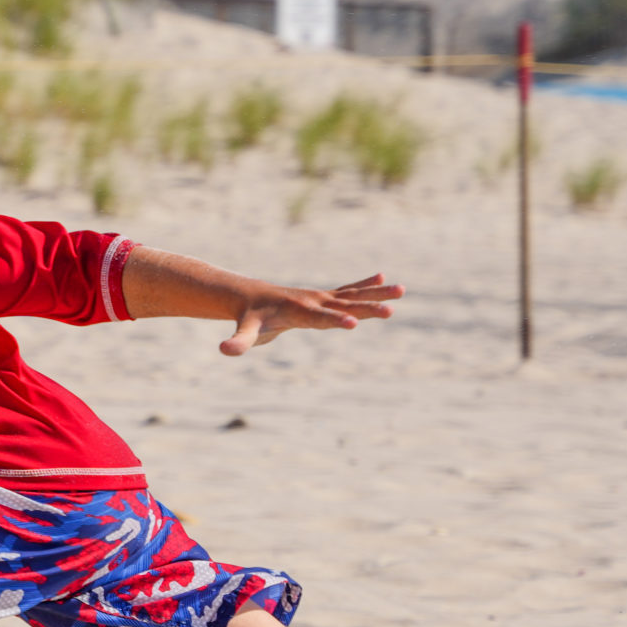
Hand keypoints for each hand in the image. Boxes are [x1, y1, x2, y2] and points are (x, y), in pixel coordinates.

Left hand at [219, 273, 401, 355]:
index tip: (353, 324)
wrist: (249, 296)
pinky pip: (347, 290)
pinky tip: (382, 276)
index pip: (319, 319)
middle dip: (367, 308)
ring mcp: (320, 298)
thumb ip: (238, 342)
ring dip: (376, 293)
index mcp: (297, 312)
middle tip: (392, 309)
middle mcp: (312, 301)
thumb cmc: (248, 317)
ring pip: (352, 295)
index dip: (334, 322)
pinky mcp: (323, 297)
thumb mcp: (244, 331)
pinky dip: (364, 283)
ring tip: (402, 289)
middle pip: (344, 306)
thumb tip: (224, 351)